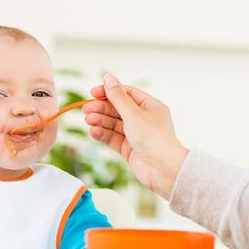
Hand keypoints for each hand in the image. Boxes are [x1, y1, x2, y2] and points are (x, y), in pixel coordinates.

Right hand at [83, 74, 188, 199]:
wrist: (163, 170)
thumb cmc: (154, 139)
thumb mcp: (133, 114)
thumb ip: (118, 97)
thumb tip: (108, 77)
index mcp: (150, 107)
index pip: (126, 94)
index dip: (109, 92)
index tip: (93, 93)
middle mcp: (143, 119)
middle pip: (118, 109)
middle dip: (101, 109)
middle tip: (86, 110)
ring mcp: (136, 135)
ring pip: (114, 124)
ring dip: (100, 121)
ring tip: (88, 121)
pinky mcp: (129, 149)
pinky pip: (113, 138)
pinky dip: (103, 134)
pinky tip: (93, 132)